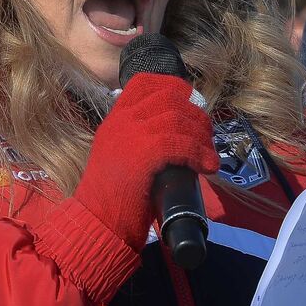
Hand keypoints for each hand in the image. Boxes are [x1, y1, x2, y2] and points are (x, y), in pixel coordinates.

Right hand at [73, 74, 219, 247]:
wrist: (97, 222)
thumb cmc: (110, 197)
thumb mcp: (117, 156)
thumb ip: (136, 140)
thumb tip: (174, 136)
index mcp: (114, 119)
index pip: (143, 83)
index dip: (173, 87)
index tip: (189, 102)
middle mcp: (122, 121)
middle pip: (169, 98)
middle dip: (195, 114)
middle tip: (205, 136)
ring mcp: (131, 135)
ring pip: (178, 119)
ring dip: (201, 137)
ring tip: (209, 156)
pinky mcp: (143, 155)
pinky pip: (180, 144)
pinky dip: (199, 154)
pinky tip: (207, 167)